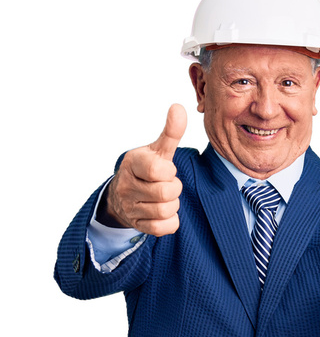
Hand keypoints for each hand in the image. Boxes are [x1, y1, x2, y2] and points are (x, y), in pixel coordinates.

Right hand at [100, 104, 186, 235]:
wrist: (123, 195)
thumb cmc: (146, 169)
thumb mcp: (158, 150)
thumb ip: (171, 132)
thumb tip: (179, 108)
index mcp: (132, 163)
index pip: (157, 171)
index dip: (169, 172)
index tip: (166, 170)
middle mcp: (127, 186)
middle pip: (164, 193)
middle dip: (174, 188)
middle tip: (168, 184)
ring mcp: (130, 207)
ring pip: (164, 211)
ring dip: (173, 205)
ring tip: (166, 197)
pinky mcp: (137, 225)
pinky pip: (162, 228)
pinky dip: (170, 221)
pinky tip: (165, 212)